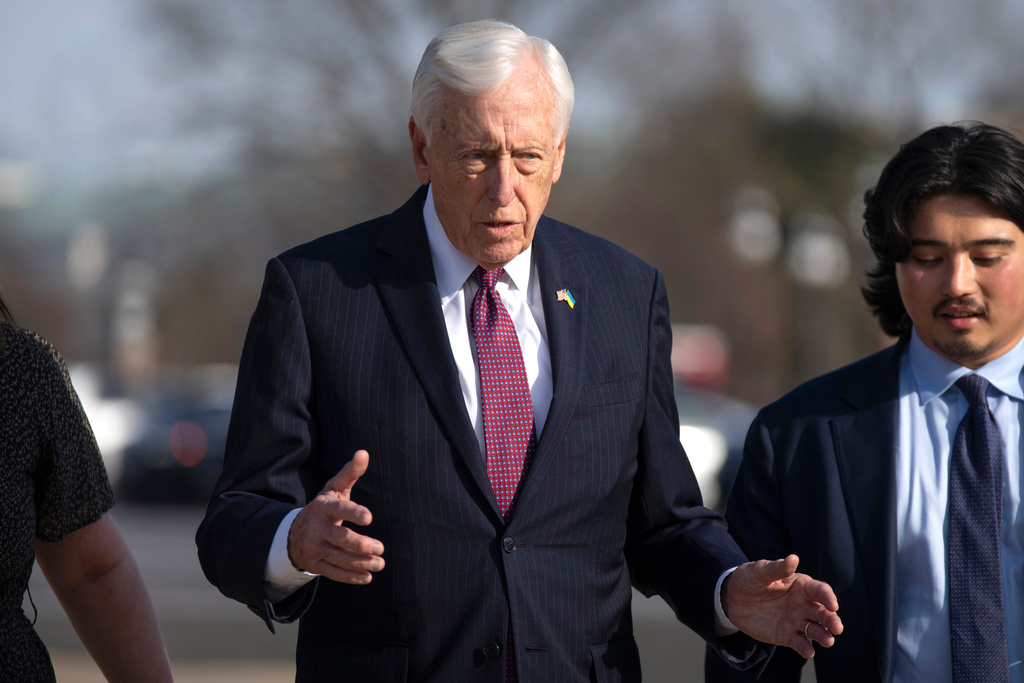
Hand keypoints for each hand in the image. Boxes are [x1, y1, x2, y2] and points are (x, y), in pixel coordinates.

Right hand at [287, 450, 384, 583]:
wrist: (293, 532)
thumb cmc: (324, 507)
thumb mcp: (334, 488)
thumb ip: (350, 473)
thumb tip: (364, 452)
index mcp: (323, 506)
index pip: (339, 509)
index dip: (353, 513)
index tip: (370, 518)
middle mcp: (317, 527)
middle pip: (339, 538)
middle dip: (360, 544)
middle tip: (380, 548)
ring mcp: (314, 547)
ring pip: (337, 557)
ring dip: (359, 562)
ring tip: (379, 563)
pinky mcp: (314, 564)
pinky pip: (332, 572)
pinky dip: (349, 576)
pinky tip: (367, 577)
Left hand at [722, 554, 842, 658]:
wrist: (733, 598)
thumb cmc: (750, 579)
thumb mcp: (760, 571)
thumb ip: (777, 568)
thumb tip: (793, 558)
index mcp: (801, 586)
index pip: (820, 591)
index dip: (828, 597)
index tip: (833, 604)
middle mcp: (803, 604)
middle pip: (823, 613)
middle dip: (832, 620)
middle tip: (837, 628)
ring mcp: (796, 621)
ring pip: (815, 630)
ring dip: (824, 635)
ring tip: (828, 641)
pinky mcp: (786, 635)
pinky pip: (799, 643)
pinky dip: (805, 648)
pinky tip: (808, 651)